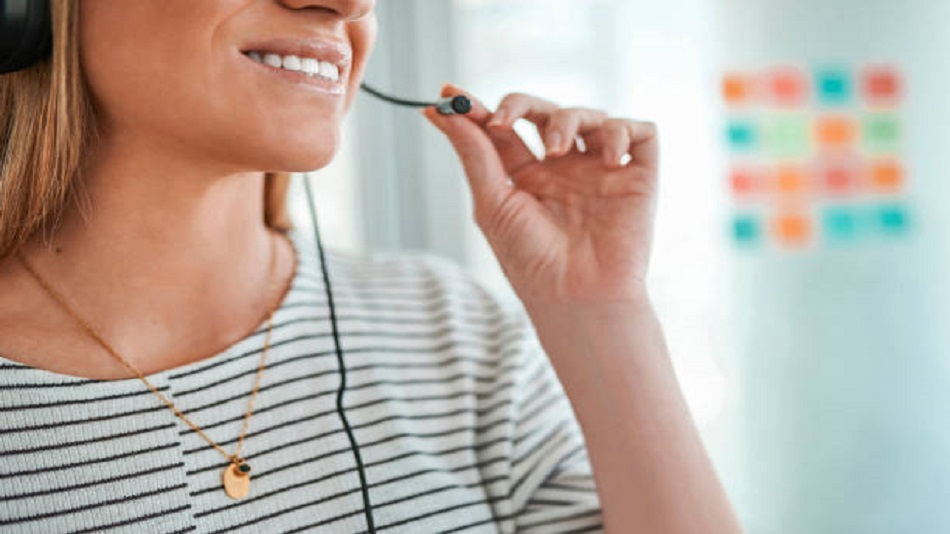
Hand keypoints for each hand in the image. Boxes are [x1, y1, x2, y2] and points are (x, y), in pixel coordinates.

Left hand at [422, 84, 658, 305]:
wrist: (578, 297)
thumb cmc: (532, 262)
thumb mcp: (493, 204)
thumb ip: (474, 154)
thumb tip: (440, 111)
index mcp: (528, 177)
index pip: (505, 129)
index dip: (479, 109)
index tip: (450, 96)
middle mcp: (564, 169)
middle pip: (545, 112)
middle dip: (522, 104)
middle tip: (505, 120)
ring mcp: (601, 170)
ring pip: (589, 115)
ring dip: (567, 119)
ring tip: (555, 150)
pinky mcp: (638, 177)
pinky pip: (639, 132)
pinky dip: (622, 132)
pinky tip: (608, 159)